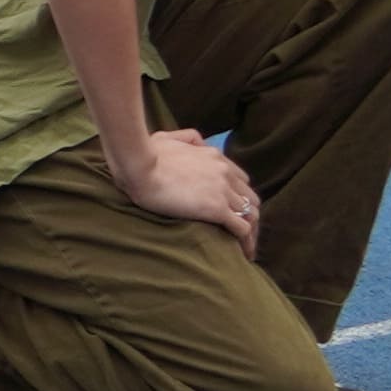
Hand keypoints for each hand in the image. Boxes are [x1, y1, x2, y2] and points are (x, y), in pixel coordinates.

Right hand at [103, 123, 262, 250]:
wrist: (139, 166)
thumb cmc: (146, 153)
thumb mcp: (167, 137)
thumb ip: (187, 137)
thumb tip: (199, 141)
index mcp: (214, 157)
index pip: (241, 180)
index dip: (238, 197)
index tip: (232, 211)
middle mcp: (224, 172)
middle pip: (251, 198)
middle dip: (248, 216)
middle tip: (240, 233)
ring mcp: (223, 191)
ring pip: (251, 214)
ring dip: (250, 231)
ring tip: (244, 249)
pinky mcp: (217, 208)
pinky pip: (242, 228)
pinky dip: (245, 241)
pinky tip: (242, 253)